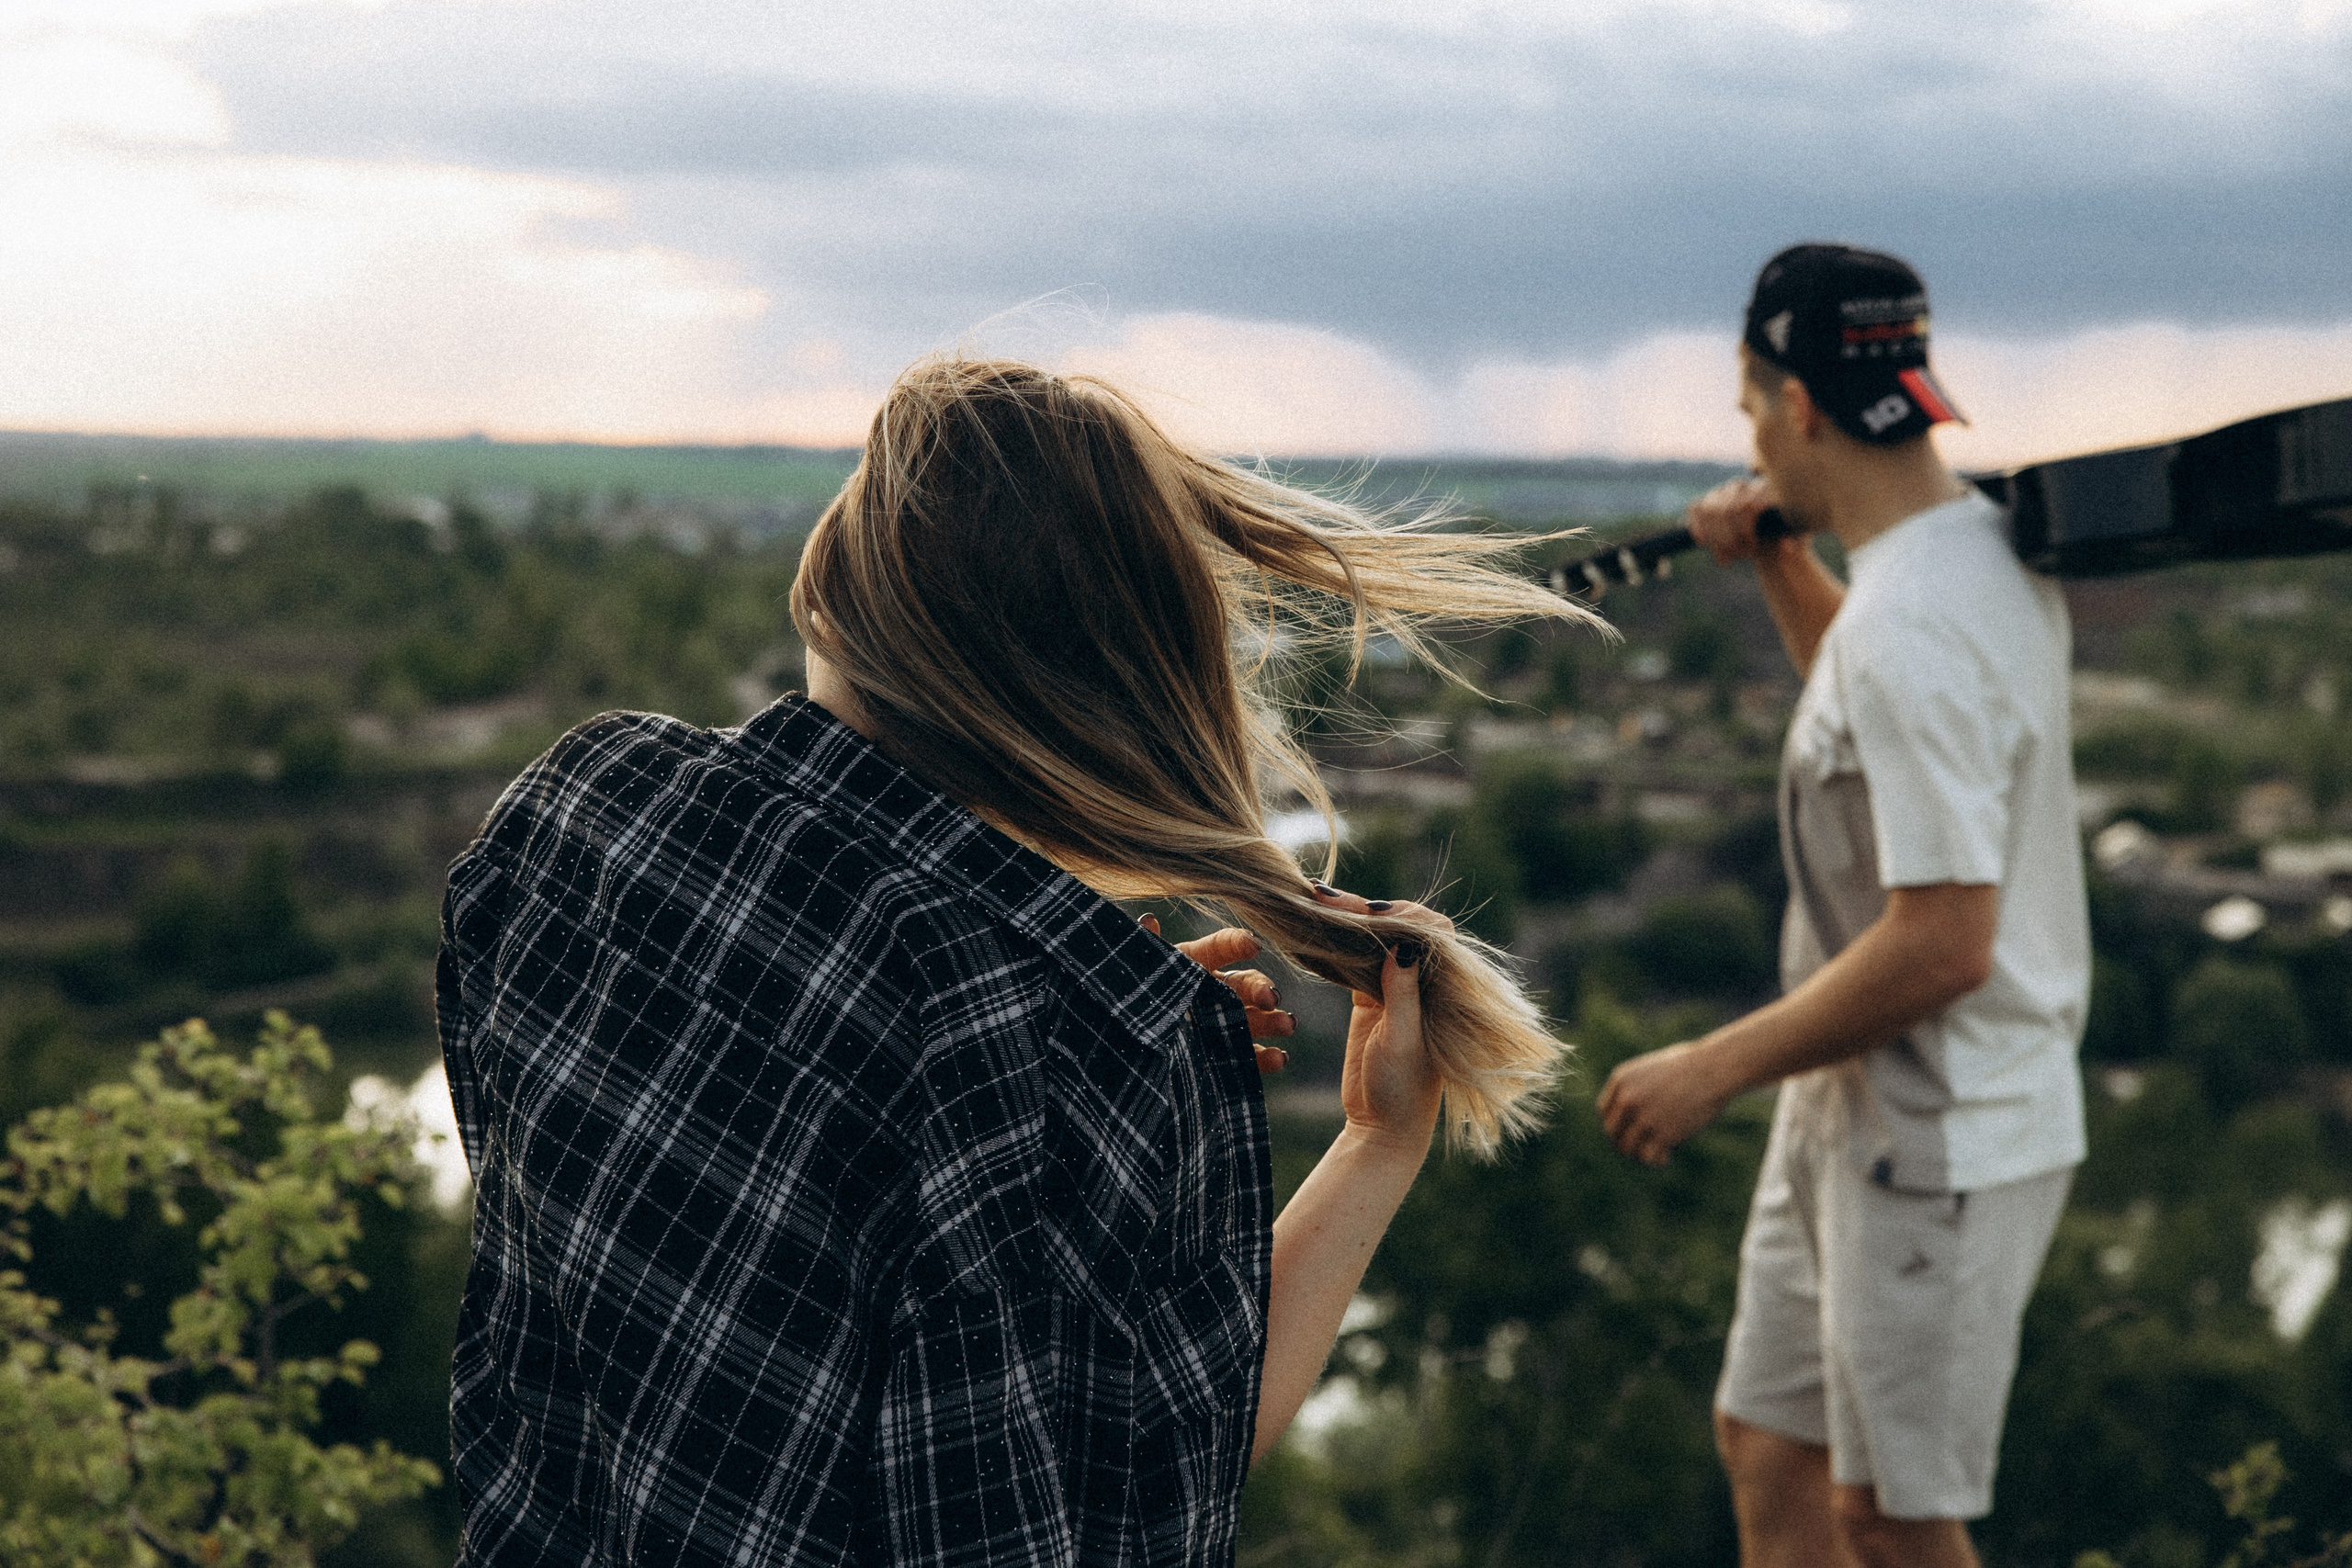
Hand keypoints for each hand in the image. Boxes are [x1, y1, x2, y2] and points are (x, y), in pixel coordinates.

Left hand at [1141, 916, 1294, 1073]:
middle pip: (1245, 983)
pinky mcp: (1226, 1056)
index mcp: (1194, 962)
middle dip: (1262, 988)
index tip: (1253, 945)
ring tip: (1287, 1025)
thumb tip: (1148, 920)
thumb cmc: (1128, 999)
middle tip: (1270, 998)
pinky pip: (1251, 1057)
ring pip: (1256, 1018)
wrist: (1121, 1046)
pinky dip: (1268, 1058)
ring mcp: (1223, 1024)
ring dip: (1274, 1020)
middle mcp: (1216, 990)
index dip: (1237, 943)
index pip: (1221, 946)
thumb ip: (1146, 950)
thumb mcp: (1137, 974)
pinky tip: (1281, 1058)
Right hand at [1308, 883, 1446, 1149]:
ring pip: (1373, 940)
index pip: (1434, 933)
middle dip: (1367, 911)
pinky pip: (1353, 961)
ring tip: (1317, 901)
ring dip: (1348, 921)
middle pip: (1398, 929)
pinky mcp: (1367, 1001)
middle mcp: (1420, 982)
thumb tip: (1404, 943)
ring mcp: (1392, 989)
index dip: (1407, 915)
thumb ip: (1404, 993)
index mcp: (1441, 989)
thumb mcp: (1403, 1040)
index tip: (1374, 914)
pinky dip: (1337, 944)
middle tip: (1330, 900)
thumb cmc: (1403, 1091)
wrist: (1381, 1128)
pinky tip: (1315, 928)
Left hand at [1597, 1041, 1729, 1165]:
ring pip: (1627, 1148)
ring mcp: (1644, 1118)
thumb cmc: (1688, 1066)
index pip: (1604, 1111)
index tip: (1631, 1128)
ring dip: (1639, 1152)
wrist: (1713, 1069)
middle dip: (1626, 1140)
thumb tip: (1629, 1119)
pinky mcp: (1663, 1134)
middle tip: (1643, 1144)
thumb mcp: (1653, 1070)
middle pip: (1612, 1132)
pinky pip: (1648, 1157)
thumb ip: (1636, 1090)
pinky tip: (1666, 1157)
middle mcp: (1627, 1099)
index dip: (1617, 1122)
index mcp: (1621, 1080)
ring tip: (1655, 1151)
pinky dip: (1656, 1160)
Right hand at [1685, 475, 1789, 565]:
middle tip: (1742, 556)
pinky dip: (1697, 528)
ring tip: (1727, 557)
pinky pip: (1694, 509)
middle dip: (1730, 539)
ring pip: (1707, 510)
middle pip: (1725, 510)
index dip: (1745, 531)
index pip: (1745, 505)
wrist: (1767, 539)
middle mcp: (1742, 486)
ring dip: (1715, 539)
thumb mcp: (1794, 539)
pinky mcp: (1706, 501)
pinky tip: (1705, 545)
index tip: (1752, 549)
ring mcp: (1722, 492)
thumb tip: (1786, 546)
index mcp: (1765, 488)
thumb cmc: (1784, 537)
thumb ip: (1794, 541)